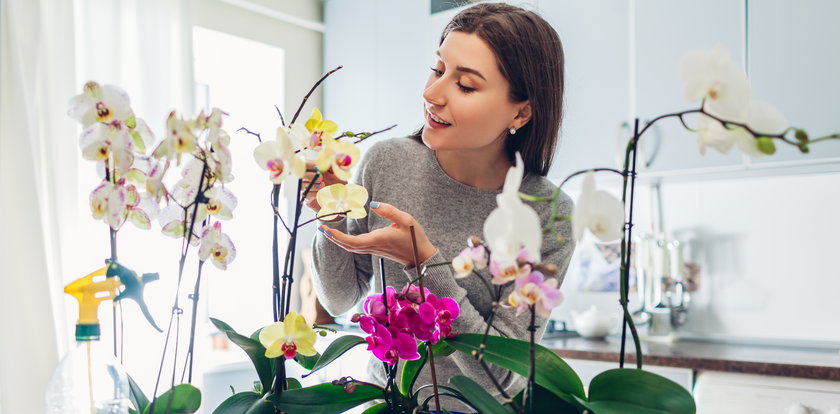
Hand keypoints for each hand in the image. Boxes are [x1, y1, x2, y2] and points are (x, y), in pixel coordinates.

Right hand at [302, 163, 345, 213]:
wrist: (339, 196)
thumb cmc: (336, 183)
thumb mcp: (336, 172)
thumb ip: (331, 165)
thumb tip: (328, 159)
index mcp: (313, 170)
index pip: (305, 165)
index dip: (309, 165)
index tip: (317, 167)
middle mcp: (308, 178)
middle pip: (302, 175)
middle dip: (311, 175)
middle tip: (321, 178)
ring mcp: (307, 188)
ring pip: (303, 185)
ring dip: (313, 185)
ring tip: (323, 185)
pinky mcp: (307, 197)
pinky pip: (306, 194)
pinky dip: (313, 193)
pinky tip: (320, 192)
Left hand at [318, 202, 436, 266]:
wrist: (421, 256)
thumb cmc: (415, 238)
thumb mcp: (407, 220)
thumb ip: (390, 210)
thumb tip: (373, 204)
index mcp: (378, 239)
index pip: (352, 241)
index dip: (338, 236)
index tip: (327, 229)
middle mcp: (373, 246)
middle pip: (347, 246)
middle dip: (333, 238)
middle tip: (321, 228)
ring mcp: (374, 249)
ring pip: (351, 248)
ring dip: (338, 240)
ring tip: (328, 231)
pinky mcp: (376, 249)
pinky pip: (356, 248)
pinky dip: (346, 242)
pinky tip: (342, 236)